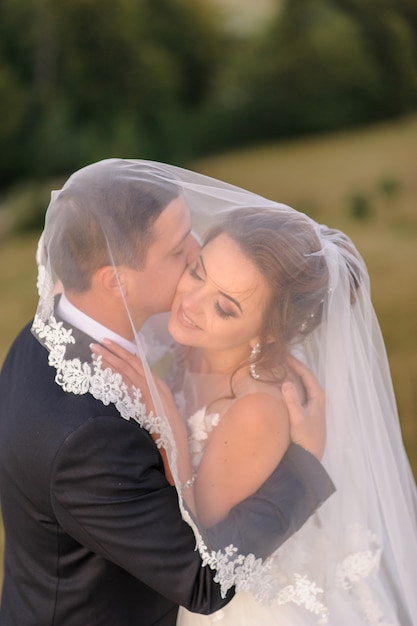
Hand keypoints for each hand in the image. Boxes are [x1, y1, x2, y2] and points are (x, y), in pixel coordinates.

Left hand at [89, 339, 188, 486]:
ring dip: (111, 358)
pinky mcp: (147, 394)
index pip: (136, 364)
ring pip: (128, 368)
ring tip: (97, 350)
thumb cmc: (164, 426)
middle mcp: (154, 381)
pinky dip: (116, 372)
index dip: (122, 353)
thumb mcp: (152, 408)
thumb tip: (126, 390)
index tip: (109, 346)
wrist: (175, 437)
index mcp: (155, 383)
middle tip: (97, 343)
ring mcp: (151, 386)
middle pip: (131, 362)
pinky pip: (128, 380)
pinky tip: (105, 367)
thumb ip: (142, 397)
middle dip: (114, 351)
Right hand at [282, 356, 325, 459]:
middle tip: (279, 358)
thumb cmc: (305, 438)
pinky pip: (300, 392)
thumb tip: (286, 382)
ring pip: (302, 384)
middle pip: (305, 377)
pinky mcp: (308, 411)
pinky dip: (291, 385)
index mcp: (318, 396)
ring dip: (292, 375)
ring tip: (279, 368)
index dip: (296, 363)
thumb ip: (292, 401)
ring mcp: (313, 404)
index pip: (307, 373)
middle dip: (293, 367)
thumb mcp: (297, 419)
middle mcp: (317, 398)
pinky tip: (282, 386)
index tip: (283, 354)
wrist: (310, 458)